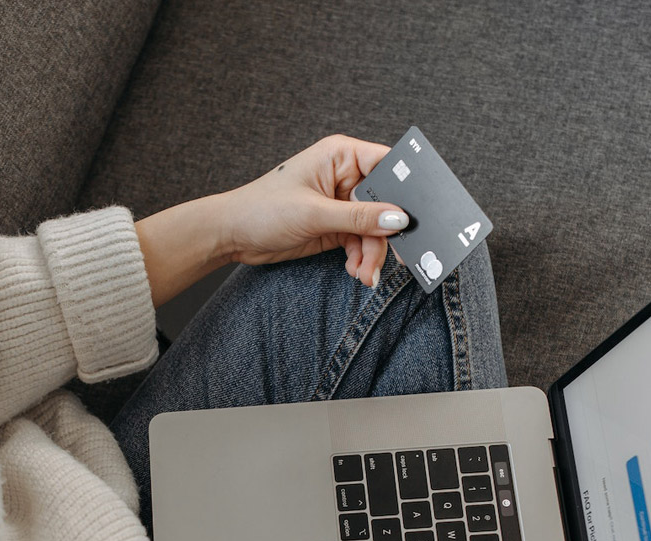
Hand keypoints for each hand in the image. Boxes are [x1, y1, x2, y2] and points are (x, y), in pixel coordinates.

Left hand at [209, 135, 407, 286]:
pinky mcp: (336, 226)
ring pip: (375, 229)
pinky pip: (361, 243)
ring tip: (364, 274)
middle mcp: (345, 176)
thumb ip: (359, 217)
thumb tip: (398, 218)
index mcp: (340, 155)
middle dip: (386, 234)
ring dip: (373, 254)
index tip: (418, 214)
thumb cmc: (262, 209)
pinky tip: (355, 271)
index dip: (406, 187)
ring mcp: (341, 203)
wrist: (232, 235)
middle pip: (385, 204)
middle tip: (392, 258)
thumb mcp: (314, 213)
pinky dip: (361, 259)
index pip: (388, 164)